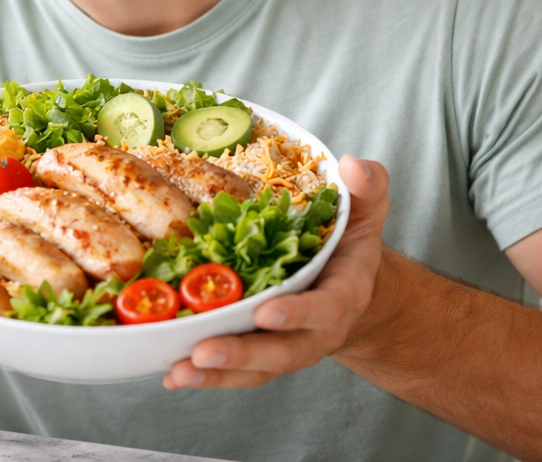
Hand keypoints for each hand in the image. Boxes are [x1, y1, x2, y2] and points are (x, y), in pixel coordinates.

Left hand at [162, 155, 389, 389]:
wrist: (351, 286)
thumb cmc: (351, 243)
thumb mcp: (366, 208)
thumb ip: (367, 185)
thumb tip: (351, 165)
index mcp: (344, 293)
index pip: (324, 307)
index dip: (297, 312)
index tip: (267, 311)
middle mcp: (317, 329)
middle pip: (283, 351)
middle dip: (243, 353)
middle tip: (204, 350)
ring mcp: (290, 346)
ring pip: (256, 369)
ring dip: (218, 373)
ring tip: (180, 371)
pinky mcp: (265, 356)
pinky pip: (239, 372)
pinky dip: (209, 377)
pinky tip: (174, 374)